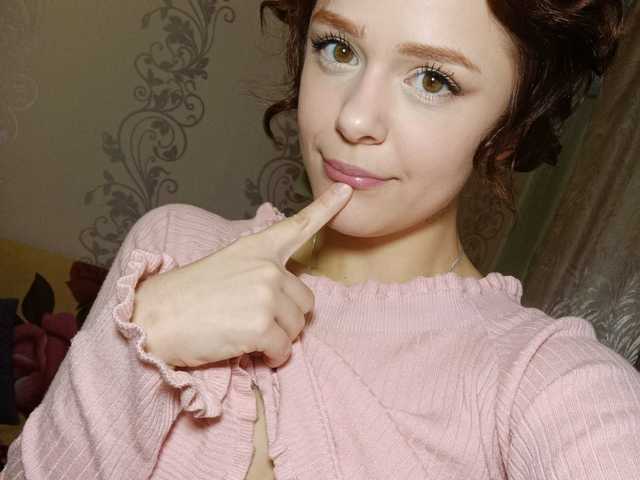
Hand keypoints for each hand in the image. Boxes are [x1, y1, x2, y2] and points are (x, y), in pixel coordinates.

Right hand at [133, 183, 352, 367]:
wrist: (153, 317)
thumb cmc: (185, 297)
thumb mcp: (225, 268)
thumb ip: (259, 273)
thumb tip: (284, 301)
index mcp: (257, 248)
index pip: (298, 225)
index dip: (326, 207)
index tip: (347, 190)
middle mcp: (267, 267)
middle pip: (305, 300)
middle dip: (286, 317)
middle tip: (253, 321)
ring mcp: (266, 294)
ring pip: (297, 327)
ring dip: (278, 338)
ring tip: (244, 333)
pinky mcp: (262, 324)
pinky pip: (284, 350)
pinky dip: (271, 358)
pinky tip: (249, 351)